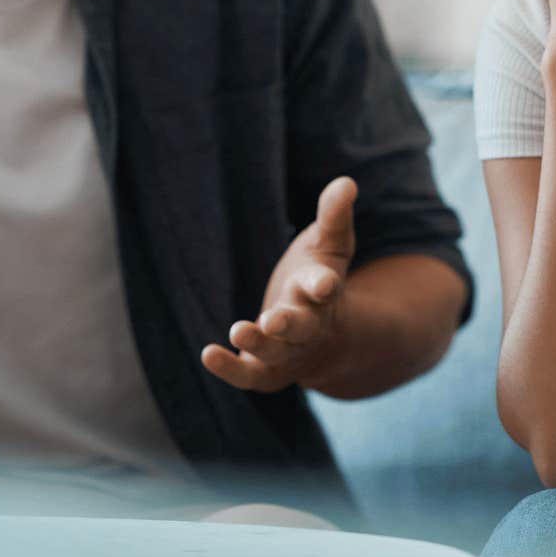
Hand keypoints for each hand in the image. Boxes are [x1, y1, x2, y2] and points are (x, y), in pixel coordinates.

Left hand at [201, 176, 356, 392]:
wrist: (322, 337)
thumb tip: (347, 181)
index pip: (326, 287)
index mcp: (323, 293)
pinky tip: (208, 354)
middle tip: (274, 319)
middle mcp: (308, 325)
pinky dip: (230, 369)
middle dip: (290, 324)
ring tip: (237, 330)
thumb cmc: (317, 279)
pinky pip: (248, 375)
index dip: (323, 285)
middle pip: (302, 327)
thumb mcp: (328, 246)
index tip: (322, 283)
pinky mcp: (264, 369)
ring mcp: (287, 351)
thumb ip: (334, 216)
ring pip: (275, 353)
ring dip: (258, 343)